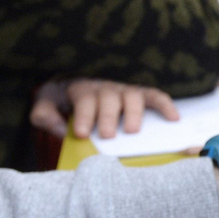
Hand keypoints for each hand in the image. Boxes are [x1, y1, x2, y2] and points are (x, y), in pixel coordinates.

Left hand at [29, 79, 178, 138]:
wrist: (74, 82)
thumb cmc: (62, 99)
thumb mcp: (46, 103)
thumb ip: (45, 115)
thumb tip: (60, 128)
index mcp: (82, 89)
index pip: (84, 100)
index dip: (83, 116)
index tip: (81, 133)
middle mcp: (106, 87)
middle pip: (109, 99)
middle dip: (108, 117)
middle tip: (107, 135)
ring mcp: (125, 90)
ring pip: (132, 97)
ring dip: (134, 113)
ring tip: (132, 131)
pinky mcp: (141, 94)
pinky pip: (155, 96)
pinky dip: (165, 105)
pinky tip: (173, 118)